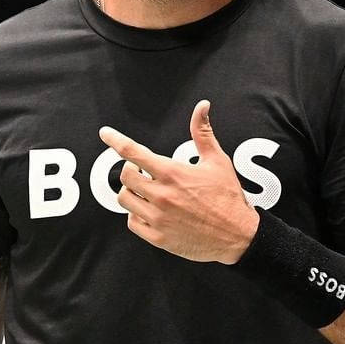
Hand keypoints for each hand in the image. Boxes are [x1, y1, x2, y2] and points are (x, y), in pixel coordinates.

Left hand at [99, 100, 258, 264]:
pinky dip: (136, 215)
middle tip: (140, 171)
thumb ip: (202, 132)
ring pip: (125, 200)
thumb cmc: (228, 197)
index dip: (115, 140)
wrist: (239, 235)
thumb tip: (202, 107)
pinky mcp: (158, 237)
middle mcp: (162, 195)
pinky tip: (150, 211)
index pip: (133, 152)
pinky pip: (132, 222)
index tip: (106, 133)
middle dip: (129, 170)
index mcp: (172, 173)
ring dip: (131, 193)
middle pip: (125, 176)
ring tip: (146, 192)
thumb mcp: (217, 161)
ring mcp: (158, 217)